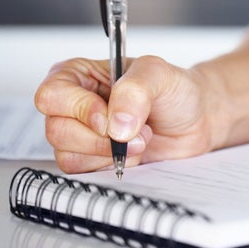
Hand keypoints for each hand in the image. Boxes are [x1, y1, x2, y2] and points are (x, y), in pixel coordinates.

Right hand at [35, 56, 227, 172]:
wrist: (196, 119)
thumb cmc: (175, 90)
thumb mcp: (159, 74)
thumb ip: (134, 90)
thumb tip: (114, 124)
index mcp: (78, 75)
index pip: (52, 96)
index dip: (80, 110)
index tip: (109, 117)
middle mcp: (73, 105)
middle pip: (57, 130)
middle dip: (101, 138)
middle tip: (136, 131)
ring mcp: (81, 135)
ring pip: (68, 155)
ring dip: (110, 153)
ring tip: (140, 139)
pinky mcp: (93, 160)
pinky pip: (85, 173)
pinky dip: (113, 166)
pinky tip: (134, 154)